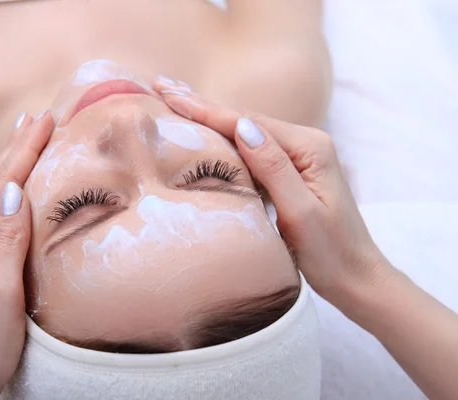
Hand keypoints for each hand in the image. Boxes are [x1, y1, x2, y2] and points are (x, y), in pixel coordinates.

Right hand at [154, 80, 392, 305]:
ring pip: (246, 133)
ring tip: (176, 102)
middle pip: (245, 120)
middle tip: (164, 87)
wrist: (356, 277)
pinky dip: (224, 139)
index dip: (206, 110)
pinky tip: (206, 132)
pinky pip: (252, 151)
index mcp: (309, 147)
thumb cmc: (331, 251)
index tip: (170, 95)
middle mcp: (306, 143)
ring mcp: (299, 157)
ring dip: (211, 119)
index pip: (247, 123)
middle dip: (202, 105)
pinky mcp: (292, 172)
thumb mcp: (300, 212)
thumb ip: (273, 167)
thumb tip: (242, 127)